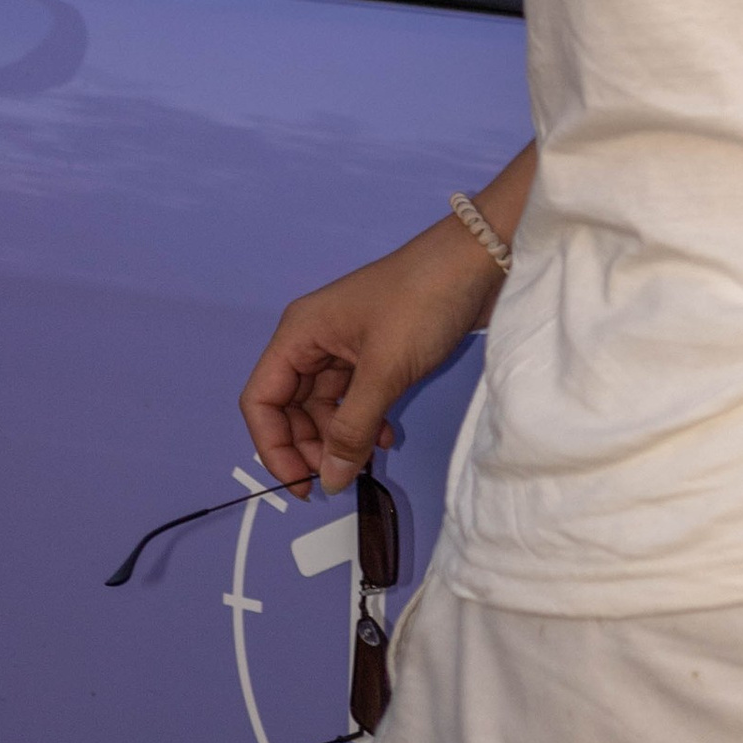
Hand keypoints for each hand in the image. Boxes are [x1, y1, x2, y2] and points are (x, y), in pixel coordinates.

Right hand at [238, 220, 503, 498]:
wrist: (480, 258)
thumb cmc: (423, 304)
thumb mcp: (384, 370)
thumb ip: (351, 429)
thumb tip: (328, 482)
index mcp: (300, 332)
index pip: (262, 399)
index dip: (273, 446)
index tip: (301, 483)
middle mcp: (315, 338)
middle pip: (290, 407)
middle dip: (309, 446)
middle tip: (339, 476)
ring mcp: (346, 344)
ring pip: (324, 406)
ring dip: (340, 438)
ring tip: (367, 461)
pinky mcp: (377, 351)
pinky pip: (354, 398)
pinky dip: (364, 422)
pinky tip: (385, 439)